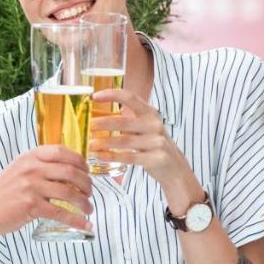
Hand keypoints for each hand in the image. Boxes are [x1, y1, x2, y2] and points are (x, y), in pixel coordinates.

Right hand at [0, 145, 92, 236]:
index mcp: (30, 157)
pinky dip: (77, 220)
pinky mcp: (31, 206)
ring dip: (84, 202)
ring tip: (89, 209)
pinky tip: (85, 224)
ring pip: (69, 193)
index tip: (87, 171)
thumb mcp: (18, 170)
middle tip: (90, 192)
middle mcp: (32, 168)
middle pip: (70, 172)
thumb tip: (68, 173)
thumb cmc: (1, 193)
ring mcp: (31, 187)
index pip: (62, 152)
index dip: (79, 161)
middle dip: (86, 183)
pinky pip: (61, 213)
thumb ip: (39, 167)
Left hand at [89, 91, 204, 213]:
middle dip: (103, 123)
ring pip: (124, 141)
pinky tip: (99, 156)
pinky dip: (112, 156)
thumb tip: (97, 118)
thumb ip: (128, 121)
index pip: (130, 97)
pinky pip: (128, 157)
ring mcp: (157, 142)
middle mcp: (154, 125)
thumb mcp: (145, 128)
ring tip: (89, 144)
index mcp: (150, 113)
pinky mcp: (155, 159)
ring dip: (104, 143)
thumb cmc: (154, 146)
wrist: (175, 169)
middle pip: (124, 121)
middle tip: (88, 126)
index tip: (95, 96)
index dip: (112, 94)